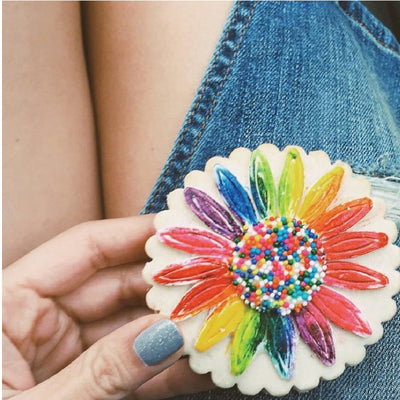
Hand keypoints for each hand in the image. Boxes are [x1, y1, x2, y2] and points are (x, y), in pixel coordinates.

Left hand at [2, 215, 213, 399]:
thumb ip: (100, 373)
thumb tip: (166, 334)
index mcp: (8, 304)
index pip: (84, 248)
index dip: (135, 234)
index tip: (181, 229)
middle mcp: (39, 320)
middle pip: (116, 284)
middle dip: (166, 283)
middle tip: (215, 278)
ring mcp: (64, 353)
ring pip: (129, 326)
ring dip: (173, 327)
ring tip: (218, 317)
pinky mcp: (81, 384)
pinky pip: (129, 366)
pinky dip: (164, 366)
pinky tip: (201, 362)